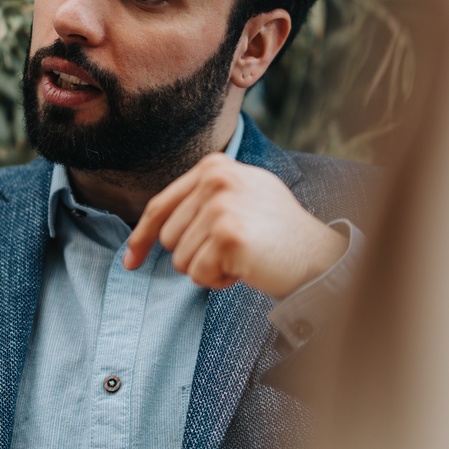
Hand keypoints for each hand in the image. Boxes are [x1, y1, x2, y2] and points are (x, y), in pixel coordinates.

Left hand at [122, 154, 345, 297]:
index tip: (130, 262)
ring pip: (180, 259)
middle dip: (193, 256)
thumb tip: (154, 226)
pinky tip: (245, 270)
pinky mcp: (227, 234)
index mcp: (214, 166)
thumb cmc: (277, 233)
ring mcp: (221, 205)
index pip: (160, 206)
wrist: (318, 255)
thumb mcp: (240, 196)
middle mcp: (215, 179)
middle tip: (231, 254)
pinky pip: (198, 274)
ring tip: (241, 258)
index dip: (140, 238)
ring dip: (207, 270)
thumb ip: (201, 198)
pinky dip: (218, 281)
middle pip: (168, 238)